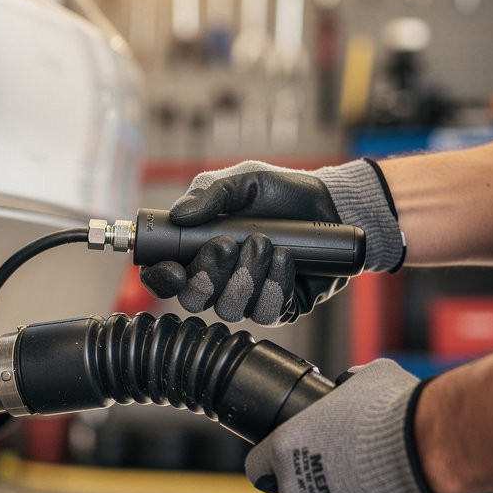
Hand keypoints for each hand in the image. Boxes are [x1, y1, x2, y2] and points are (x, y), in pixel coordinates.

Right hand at [139, 159, 404, 324]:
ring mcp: (248, 298)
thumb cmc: (280, 194)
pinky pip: (266, 312)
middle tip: (228, 245)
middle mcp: (219, 280)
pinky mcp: (278, 308)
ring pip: (230, 308)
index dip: (162, 279)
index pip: (166, 277)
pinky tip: (285, 259)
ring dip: (246, 275)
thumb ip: (210, 193)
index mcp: (199, 252)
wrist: (330, 206)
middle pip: (194, 301)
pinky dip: (274, 284)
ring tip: (265, 242)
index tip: (174, 269)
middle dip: (208, 275)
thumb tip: (179, 214)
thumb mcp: (243, 181)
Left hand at [244, 360, 478, 492]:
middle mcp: (292, 484)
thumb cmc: (396, 411)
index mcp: (285, 446)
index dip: (272, 467)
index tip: (288, 467)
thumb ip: (346, 388)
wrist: (428, 451)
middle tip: (342, 480)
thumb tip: (351, 384)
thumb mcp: (364, 382)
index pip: (258, 466)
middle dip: (310, 489)